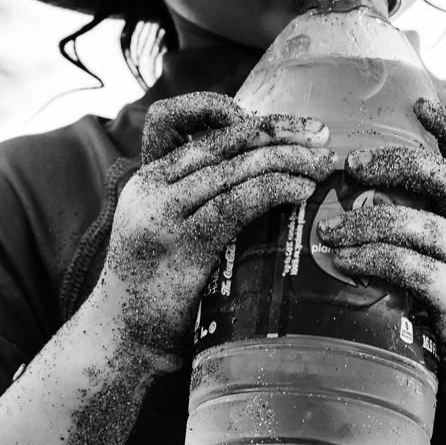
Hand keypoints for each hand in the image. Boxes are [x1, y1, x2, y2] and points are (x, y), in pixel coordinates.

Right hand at [95, 92, 334, 371]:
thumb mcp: (167, 231)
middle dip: (278, 130)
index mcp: (145, 178)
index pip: (170, 116)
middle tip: (321, 134)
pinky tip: (301, 192)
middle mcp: (149, 187)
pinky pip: (237, 203)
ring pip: (235, 167)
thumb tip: (263, 175)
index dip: (215, 105)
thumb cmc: (158, 290)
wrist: (122, 339)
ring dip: (289, 159)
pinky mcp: (182, 246)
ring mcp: (162, 215)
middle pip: (219, 138)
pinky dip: (275, 190)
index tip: (262, 120)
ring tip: (323, 164)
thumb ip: (196, 201)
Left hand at [317, 96, 445, 436]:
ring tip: (328, 229)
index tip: (418, 102)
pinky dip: (378, 262)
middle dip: (395, 164)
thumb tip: (354, 229)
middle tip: (348, 167)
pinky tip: (345, 264)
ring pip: (425, 226)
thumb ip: (419, 254)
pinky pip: (418, 272)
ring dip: (370, 222)